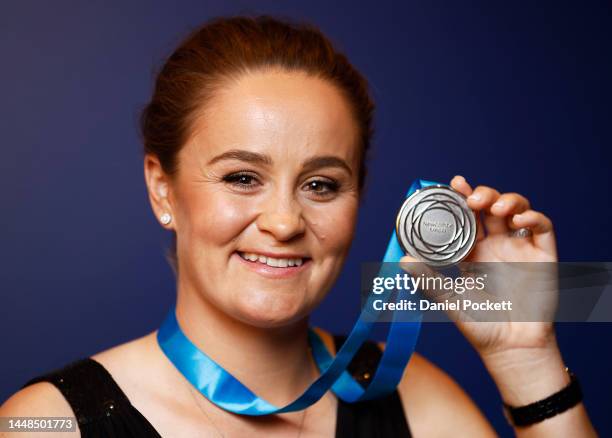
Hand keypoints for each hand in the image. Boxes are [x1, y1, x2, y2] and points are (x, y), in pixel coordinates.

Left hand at [400, 175, 558, 358]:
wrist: (509, 347)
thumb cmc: (479, 324)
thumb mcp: (448, 299)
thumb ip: (428, 279)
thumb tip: (403, 260)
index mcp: (471, 251)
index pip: (466, 217)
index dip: (461, 197)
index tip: (452, 184)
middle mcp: (495, 245)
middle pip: (490, 207)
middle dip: (482, 194)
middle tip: (471, 198)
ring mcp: (519, 247)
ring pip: (516, 210)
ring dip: (507, 200)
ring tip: (494, 207)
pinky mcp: (542, 255)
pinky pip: (541, 227)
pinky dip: (532, 217)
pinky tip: (518, 220)